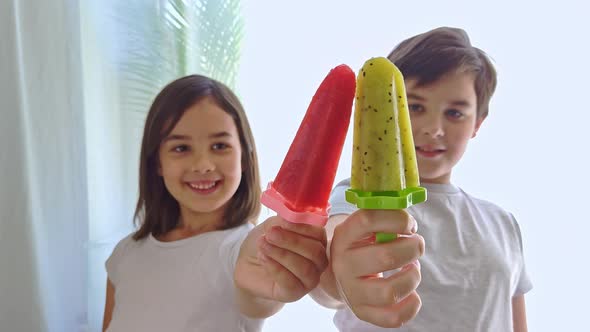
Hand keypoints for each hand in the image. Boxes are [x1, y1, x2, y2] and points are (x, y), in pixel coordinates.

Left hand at [235, 216, 327, 302]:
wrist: (248, 265)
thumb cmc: (265, 242)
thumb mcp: (273, 225)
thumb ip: (285, 220)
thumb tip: (291, 217)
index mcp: (316, 241)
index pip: (319, 234)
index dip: (303, 228)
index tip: (282, 223)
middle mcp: (317, 261)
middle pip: (315, 252)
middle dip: (291, 241)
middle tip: (271, 234)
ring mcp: (308, 279)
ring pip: (305, 268)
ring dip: (281, 254)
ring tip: (263, 245)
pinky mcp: (295, 293)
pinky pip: (291, 282)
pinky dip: (275, 268)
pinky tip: (264, 258)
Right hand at [330, 209, 423, 327]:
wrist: (339, 274)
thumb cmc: (360, 245)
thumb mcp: (363, 227)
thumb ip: (384, 218)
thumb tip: (409, 222)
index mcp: (344, 236)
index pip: (368, 220)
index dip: (397, 219)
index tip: (409, 224)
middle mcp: (344, 264)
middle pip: (386, 257)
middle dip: (413, 248)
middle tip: (416, 245)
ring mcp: (352, 291)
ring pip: (390, 291)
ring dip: (413, 277)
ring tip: (413, 268)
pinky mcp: (362, 312)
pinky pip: (392, 318)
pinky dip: (411, 306)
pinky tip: (412, 293)